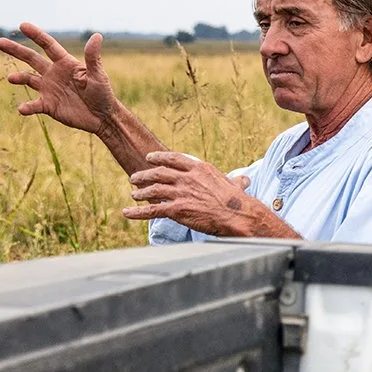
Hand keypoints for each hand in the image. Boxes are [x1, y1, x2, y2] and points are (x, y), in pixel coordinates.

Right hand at [0, 23, 117, 134]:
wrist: (102, 117)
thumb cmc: (103, 93)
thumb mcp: (98, 75)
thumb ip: (93, 57)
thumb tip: (97, 36)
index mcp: (65, 63)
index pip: (48, 46)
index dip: (36, 35)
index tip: (22, 25)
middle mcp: (53, 73)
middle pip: (31, 58)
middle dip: (16, 50)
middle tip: (0, 42)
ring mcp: (49, 89)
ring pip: (28, 79)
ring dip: (19, 78)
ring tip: (11, 78)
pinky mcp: (48, 105)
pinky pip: (34, 105)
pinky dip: (27, 107)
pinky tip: (22, 109)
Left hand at [124, 152, 297, 238]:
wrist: (236, 214)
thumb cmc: (238, 201)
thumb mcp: (236, 185)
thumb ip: (235, 181)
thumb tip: (245, 179)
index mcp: (199, 168)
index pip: (173, 159)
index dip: (159, 158)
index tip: (149, 158)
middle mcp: (186, 178)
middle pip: (159, 173)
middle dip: (144, 175)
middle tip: (134, 177)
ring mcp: (180, 193)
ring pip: (153, 190)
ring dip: (140, 192)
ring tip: (133, 194)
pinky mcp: (176, 209)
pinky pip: (152, 210)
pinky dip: (137, 212)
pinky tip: (127, 213)